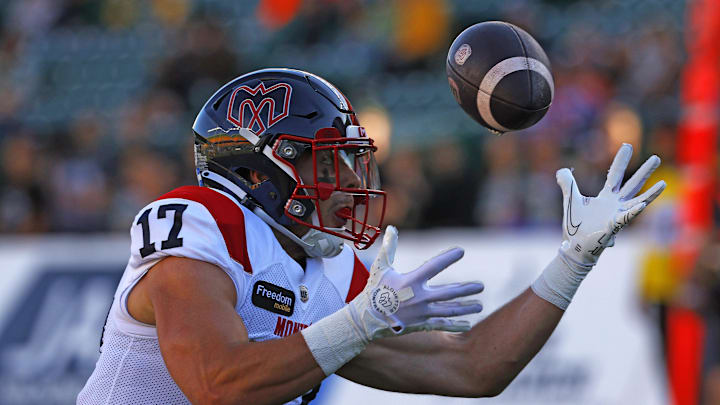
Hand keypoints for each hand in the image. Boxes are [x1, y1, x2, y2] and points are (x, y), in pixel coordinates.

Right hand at [348, 226, 483, 339]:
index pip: (433, 266)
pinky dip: (455, 326)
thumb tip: (391, 228)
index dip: (448, 258)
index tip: (462, 251)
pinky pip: (441, 325)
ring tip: (479, 305)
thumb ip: (389, 248)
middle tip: (481, 286)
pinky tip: (468, 325)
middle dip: (466, 289)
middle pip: (448, 293)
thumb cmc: (374, 290)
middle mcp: (419, 298)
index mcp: (411, 281)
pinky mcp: (420, 324)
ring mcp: (421, 313)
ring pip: (448, 310)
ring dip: (465, 308)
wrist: (366, 319)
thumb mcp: (380, 268)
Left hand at [557, 143, 665, 266]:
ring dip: (651, 193)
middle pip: (632, 184)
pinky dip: (634, 211)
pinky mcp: (613, 226)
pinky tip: (643, 204)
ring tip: (663, 183)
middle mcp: (615, 204)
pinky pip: (626, 217)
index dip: (621, 160)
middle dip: (644, 172)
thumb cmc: (575, 225)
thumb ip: (567, 184)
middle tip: (656, 157)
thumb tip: (562, 170)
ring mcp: (617, 215)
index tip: (627, 145)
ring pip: (637, 201)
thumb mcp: (571, 199)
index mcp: (605, 197)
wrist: (574, 245)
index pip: (615, 174)